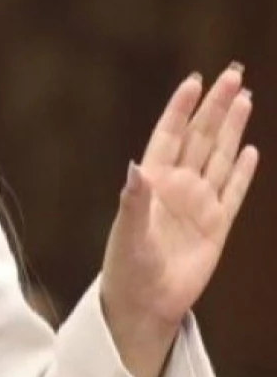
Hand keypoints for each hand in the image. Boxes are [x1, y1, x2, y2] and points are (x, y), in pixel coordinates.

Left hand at [99, 64, 258, 376]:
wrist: (145, 304)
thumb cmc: (126, 269)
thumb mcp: (126, 235)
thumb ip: (133, 201)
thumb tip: (135, 167)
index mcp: (152, 183)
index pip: (170, 135)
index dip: (182, 108)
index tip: (195, 79)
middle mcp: (177, 187)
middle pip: (201, 137)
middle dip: (216, 106)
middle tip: (233, 72)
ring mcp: (199, 204)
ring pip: (220, 157)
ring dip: (231, 128)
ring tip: (243, 98)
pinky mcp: (217, 226)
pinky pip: (234, 191)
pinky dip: (243, 171)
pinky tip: (250, 149)